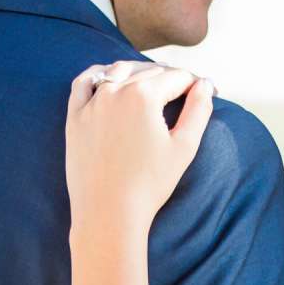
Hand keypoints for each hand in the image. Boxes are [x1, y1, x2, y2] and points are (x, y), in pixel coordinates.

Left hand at [65, 61, 214, 234]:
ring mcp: (91, 102)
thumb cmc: (149, 185)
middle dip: (172, 78)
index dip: (196, 84)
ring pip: (119, 71)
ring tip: (155, 85)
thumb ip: (199, 110)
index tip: (208, 91)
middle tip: (188, 91)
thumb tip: (205, 85)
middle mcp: (115, 91)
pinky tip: (110, 78)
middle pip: (150, 72)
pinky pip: (84, 83)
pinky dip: (99, 74)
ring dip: (140, 72)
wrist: (108, 213)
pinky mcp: (75, 117)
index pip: (176, 77)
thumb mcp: (184, 147)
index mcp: (144, 95)